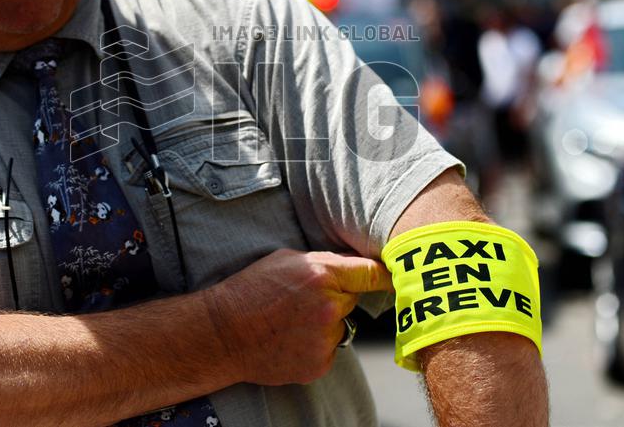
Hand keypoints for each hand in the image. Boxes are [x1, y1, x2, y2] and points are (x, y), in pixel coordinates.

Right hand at [203, 249, 391, 385]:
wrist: (222, 333)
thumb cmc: (250, 290)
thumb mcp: (286, 260)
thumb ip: (323, 262)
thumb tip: (353, 265)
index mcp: (322, 274)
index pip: (371, 274)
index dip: (385, 274)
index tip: (400, 274)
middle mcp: (328, 307)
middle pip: (352, 299)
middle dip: (337, 298)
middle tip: (302, 300)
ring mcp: (325, 339)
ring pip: (339, 327)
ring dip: (324, 325)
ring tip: (289, 322)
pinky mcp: (319, 363)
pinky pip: (328, 350)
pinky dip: (314, 346)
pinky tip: (288, 340)